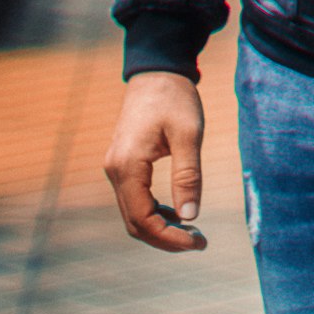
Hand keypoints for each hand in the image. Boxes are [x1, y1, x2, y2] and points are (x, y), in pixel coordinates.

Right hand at [104, 71, 207, 251]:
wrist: (157, 70)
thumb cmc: (174, 98)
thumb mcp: (188, 134)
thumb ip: (188, 175)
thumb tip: (190, 217)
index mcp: (128, 165)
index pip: (142, 219)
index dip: (169, 238)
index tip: (197, 242)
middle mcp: (115, 170)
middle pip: (134, 222)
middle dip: (165, 238)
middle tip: (198, 242)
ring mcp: (116, 167)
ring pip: (132, 213)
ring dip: (159, 227)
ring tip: (191, 231)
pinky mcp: (123, 163)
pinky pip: (134, 198)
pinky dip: (153, 212)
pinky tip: (177, 212)